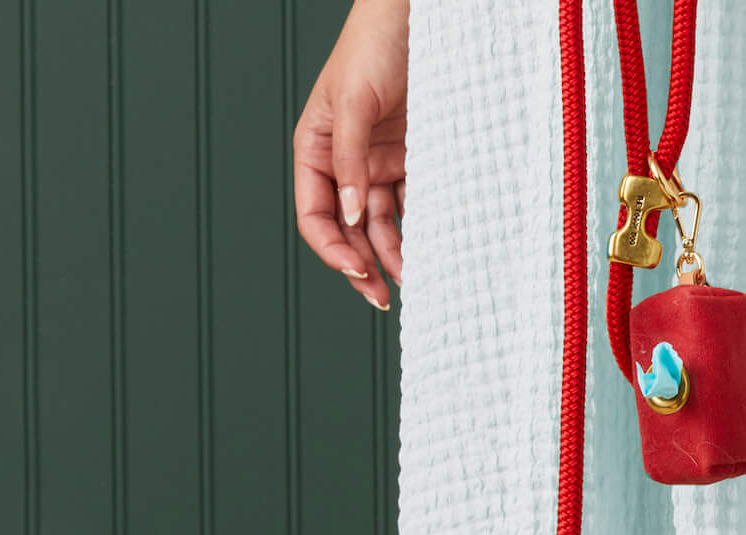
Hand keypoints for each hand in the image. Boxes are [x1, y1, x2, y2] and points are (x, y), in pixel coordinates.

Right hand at [294, 0, 408, 309]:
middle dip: (362, 265)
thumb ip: (349, 159)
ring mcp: (379, 164)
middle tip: (382, 297)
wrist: (420, 18)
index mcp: (317, 148)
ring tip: (414, 281)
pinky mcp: (412, 162)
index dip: (332, 248)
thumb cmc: (376, 42)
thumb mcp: (355, 100)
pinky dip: (418, 231)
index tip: (357, 271)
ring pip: (381, 226)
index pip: (315, 214)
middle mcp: (346, 163)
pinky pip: (412, 206)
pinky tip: (430, 252)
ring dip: (393, 256)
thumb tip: (352, 216)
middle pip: (348, 230)